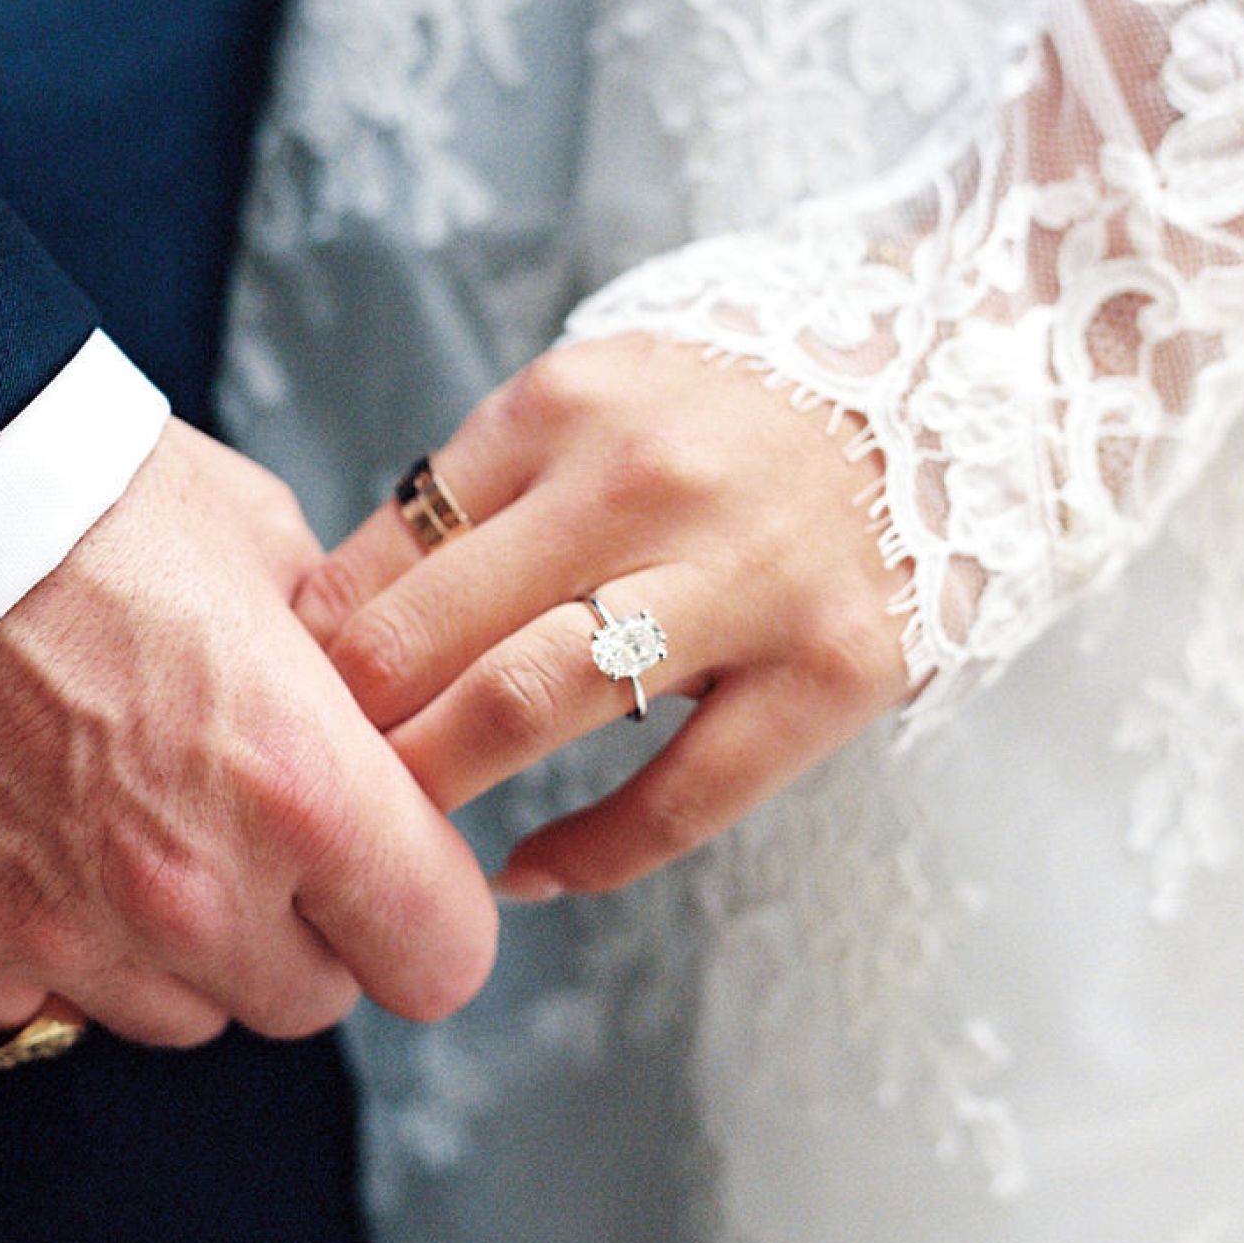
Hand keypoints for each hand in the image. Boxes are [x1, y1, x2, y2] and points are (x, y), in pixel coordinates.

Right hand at [0, 420, 497, 1045]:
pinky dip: (53, 954)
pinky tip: (33, 843)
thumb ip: (344, 660)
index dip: (426, 911)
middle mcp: (191, 889)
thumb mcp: (265, 542)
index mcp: (301, 787)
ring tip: (132, 816)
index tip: (401, 871)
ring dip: (182, 948)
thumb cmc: (80, 497)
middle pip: (309, 999)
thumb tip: (383, 710)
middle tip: (252, 821)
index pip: (438, 957)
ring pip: (181, 1015)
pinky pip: (42, 1012)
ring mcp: (62, 936)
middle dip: (303, 925)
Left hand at [296, 336, 911, 897]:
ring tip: (397, 833)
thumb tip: (327, 623)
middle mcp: (644, 480)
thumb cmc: (735, 413)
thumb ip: (480, 497)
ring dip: (438, 783)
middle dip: (347, 731)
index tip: (283, 715)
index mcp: (562, 407)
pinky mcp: (835, 665)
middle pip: (431, 632)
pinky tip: (526, 870)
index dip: (311, 650)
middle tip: (304, 797)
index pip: (384, 549)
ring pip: (532, 703)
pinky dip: (585, 852)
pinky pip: (683, 796)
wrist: (961, 373)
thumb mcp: (593, 405)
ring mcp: (745, 575)